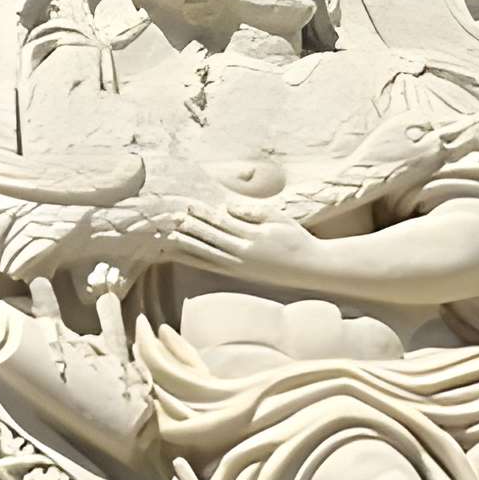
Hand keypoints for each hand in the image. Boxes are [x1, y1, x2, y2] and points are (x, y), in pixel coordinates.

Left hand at [167, 199, 321, 281]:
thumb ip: (252, 212)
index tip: (189, 204)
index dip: (204, 213)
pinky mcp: (238, 274)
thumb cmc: (295, 238)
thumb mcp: (278, 219)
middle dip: (190, 227)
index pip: (223, 223)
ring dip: (187, 244)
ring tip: (169, 236)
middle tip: (170, 218)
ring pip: (206, 254)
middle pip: (210, 238)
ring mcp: (239, 267)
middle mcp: (243, 254)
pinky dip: (195, 260)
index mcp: (253, 238)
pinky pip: (211, 266)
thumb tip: (227, 206)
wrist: (310, 268)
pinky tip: (181, 255)